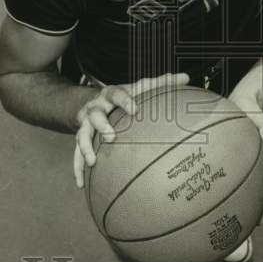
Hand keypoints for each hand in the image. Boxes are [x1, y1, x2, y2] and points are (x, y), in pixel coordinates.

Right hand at [73, 72, 189, 188]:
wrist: (96, 101)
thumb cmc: (124, 97)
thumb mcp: (139, 87)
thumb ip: (161, 83)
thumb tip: (186, 76)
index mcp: (111, 94)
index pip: (117, 94)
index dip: (125, 101)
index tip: (134, 109)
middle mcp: (96, 107)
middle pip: (95, 113)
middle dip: (101, 124)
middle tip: (111, 136)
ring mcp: (86, 124)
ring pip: (82, 134)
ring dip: (85, 148)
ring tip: (92, 161)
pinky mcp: (82, 139)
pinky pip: (76, 154)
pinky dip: (77, 169)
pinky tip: (80, 184)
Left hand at [228, 81, 262, 225]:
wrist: (245, 96)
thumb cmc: (249, 104)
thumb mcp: (255, 109)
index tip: (259, 222)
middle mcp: (256, 162)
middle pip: (256, 191)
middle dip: (250, 210)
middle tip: (240, 228)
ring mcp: (244, 159)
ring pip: (242, 186)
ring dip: (236, 201)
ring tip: (222, 217)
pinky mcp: (231, 155)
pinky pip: (227, 174)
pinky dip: (221, 185)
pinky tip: (205, 192)